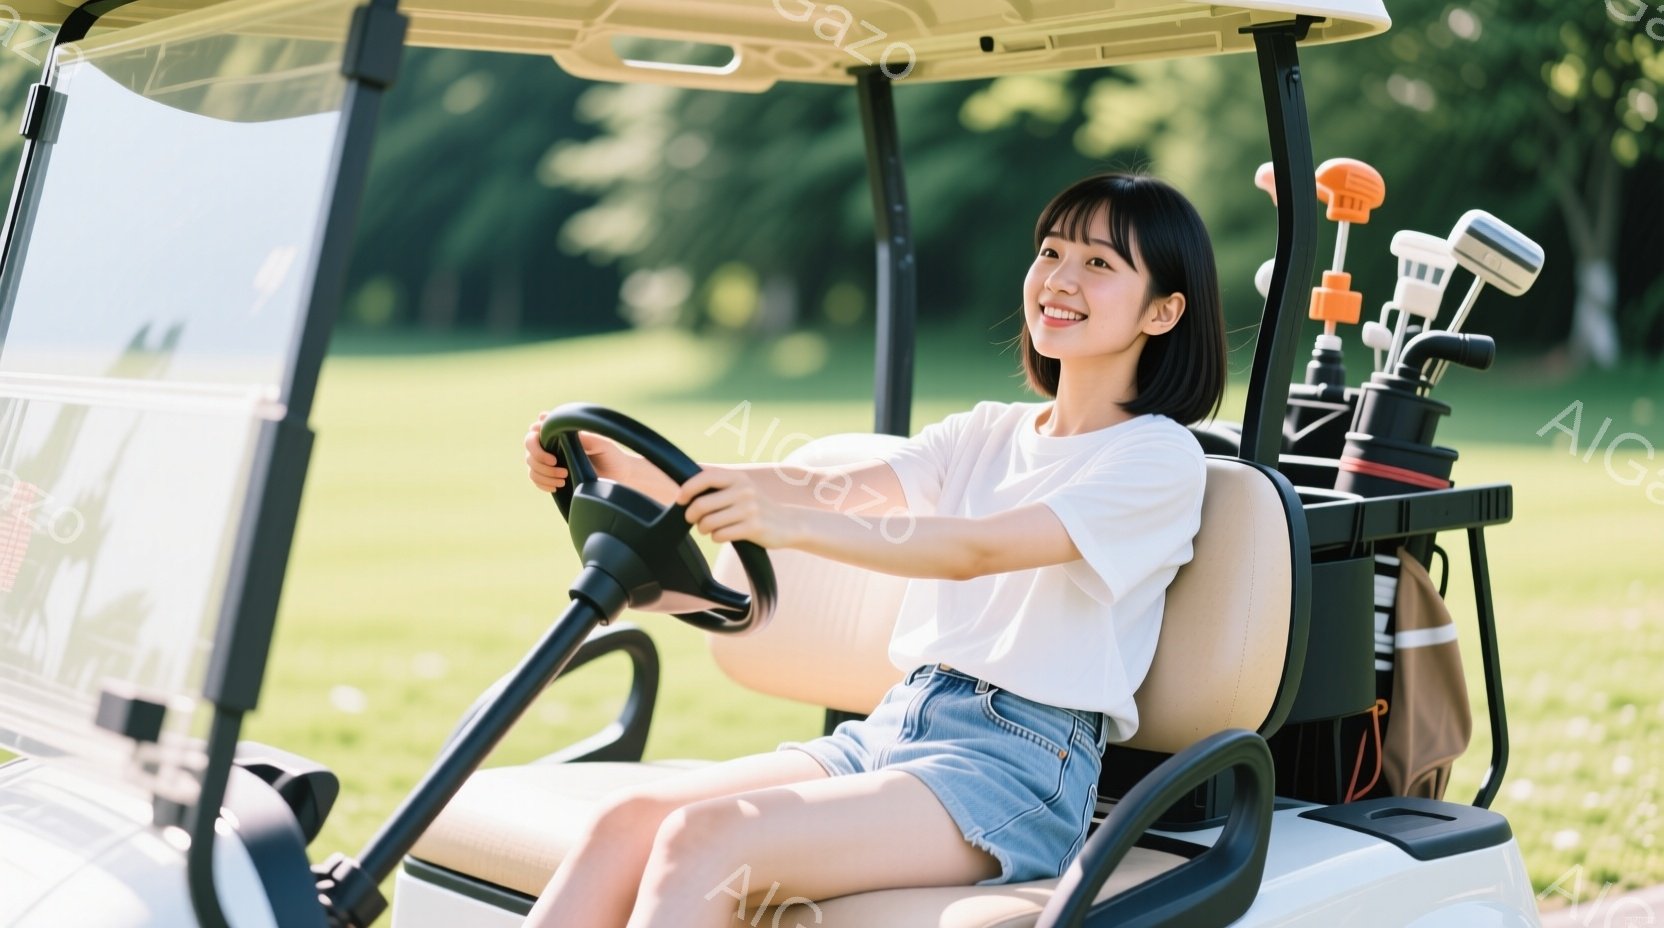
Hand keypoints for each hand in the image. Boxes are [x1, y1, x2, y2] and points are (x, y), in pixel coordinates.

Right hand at [524, 411, 629, 491]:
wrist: (619, 477)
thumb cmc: (612, 455)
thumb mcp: (601, 443)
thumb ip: (583, 435)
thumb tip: (561, 428)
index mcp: (562, 432)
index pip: (536, 429)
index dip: (536, 441)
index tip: (553, 455)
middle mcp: (552, 444)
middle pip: (529, 448)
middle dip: (540, 461)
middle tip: (561, 469)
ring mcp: (549, 460)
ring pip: (531, 465)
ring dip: (543, 474)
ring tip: (564, 479)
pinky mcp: (551, 476)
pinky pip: (535, 479)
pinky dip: (542, 484)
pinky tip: (557, 486)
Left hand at [676, 468, 798, 547]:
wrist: (789, 523)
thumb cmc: (757, 507)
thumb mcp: (742, 487)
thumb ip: (719, 483)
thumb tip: (687, 480)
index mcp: (738, 477)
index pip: (705, 477)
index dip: (687, 488)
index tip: (680, 499)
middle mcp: (744, 490)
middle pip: (701, 504)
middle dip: (692, 516)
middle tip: (694, 520)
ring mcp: (750, 509)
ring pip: (709, 522)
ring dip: (704, 529)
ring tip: (709, 529)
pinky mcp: (754, 528)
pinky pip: (720, 535)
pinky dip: (717, 537)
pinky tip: (723, 535)